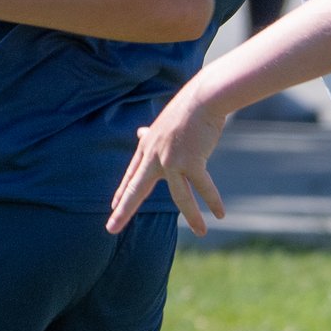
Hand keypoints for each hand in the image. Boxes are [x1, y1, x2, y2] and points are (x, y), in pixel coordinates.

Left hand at [109, 86, 228, 235]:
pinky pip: (203, 188)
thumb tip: (140, 132)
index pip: (132, 174)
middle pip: (136, 188)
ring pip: (179, 196)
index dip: (122, 191)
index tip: (113, 205)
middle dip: (123, 210)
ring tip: (201, 233)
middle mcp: (155, 156)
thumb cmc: (188, 108)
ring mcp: (171, 160)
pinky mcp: (191, 162)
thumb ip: (153, 134)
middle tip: (111, 229)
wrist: (204, 98)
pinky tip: (220, 214)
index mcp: (147, 146)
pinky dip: (213, 201)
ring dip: (193, 216)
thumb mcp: (164, 122)